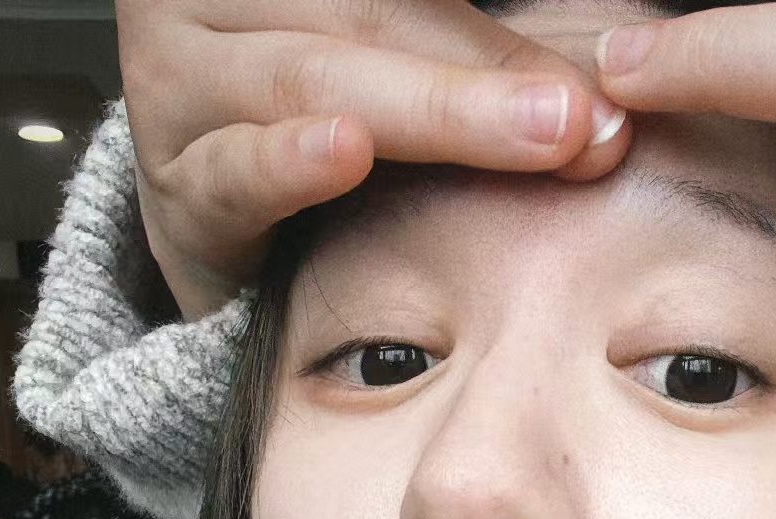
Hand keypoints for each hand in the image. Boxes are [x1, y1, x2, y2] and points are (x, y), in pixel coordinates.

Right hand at [115, 0, 630, 320]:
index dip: (495, 35)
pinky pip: (234, 168)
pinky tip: (345, 151)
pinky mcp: (172, 182)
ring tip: (534, 133)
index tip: (596, 83)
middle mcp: (216, 0)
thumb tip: (602, 104)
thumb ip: (478, 66)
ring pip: (315, 82)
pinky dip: (291, 162)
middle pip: (373, 16)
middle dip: (488, 74)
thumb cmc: (322, 147)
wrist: (223, 239)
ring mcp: (183, 82)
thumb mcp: (401, 79)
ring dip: (435, 115)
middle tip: (587, 119)